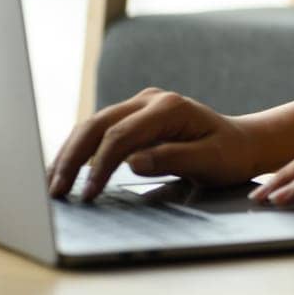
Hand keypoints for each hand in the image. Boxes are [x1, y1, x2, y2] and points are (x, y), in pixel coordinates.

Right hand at [47, 87, 259, 201]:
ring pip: (93, 126)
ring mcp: (140, 105)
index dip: (99, 166)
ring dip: (69, 154)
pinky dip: (80, 151)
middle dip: (72, 159)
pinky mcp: (134, 117)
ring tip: (51, 184)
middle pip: (97, 125)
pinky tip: (65, 171)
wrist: (242, 143)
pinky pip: (100, 132)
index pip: (120, 136)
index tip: (88, 194)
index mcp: (169, 108)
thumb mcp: (210, 161)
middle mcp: (150, 100)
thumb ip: (173, 158)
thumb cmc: (229, 154)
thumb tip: (132, 162)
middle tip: (55, 192)